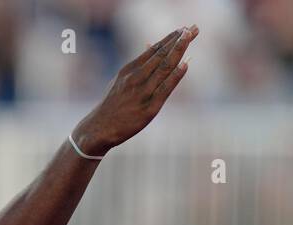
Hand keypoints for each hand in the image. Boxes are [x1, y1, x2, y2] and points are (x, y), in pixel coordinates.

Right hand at [72, 25, 196, 156]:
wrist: (100, 128)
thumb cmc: (113, 104)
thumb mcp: (121, 80)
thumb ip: (138, 65)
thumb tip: (150, 46)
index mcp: (129, 70)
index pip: (153, 50)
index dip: (169, 38)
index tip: (183, 28)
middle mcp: (135, 78)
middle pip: (161, 55)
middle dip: (178, 40)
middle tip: (192, 28)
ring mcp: (142, 93)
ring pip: (164, 68)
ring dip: (178, 51)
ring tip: (190, 38)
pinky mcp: (149, 108)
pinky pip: (165, 89)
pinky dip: (175, 76)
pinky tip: (185, 64)